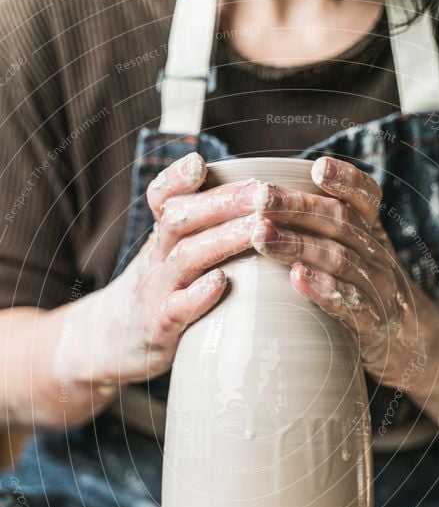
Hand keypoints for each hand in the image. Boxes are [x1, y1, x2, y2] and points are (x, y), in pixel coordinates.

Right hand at [61, 153, 266, 385]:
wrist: (108, 345)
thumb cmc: (158, 296)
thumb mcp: (169, 259)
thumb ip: (200, 233)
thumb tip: (254, 204)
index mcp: (162, 239)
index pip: (162, 198)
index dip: (177, 178)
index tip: (199, 162)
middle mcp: (156, 259)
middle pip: (181, 219)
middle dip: (225, 202)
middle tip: (263, 193)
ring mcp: (155, 292)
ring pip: (186, 257)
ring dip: (225, 240)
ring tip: (258, 229)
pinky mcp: (159, 328)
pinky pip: (177, 308)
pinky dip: (199, 294)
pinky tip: (221, 282)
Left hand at [251, 156, 438, 387]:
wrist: (416, 348)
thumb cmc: (368, 295)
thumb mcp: (356, 258)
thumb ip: (324, 233)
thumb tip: (266, 205)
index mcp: (372, 234)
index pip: (366, 198)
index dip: (346, 181)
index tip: (319, 166)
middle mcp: (378, 255)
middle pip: (340, 223)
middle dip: (296, 206)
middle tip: (259, 198)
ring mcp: (379, 289)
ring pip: (339, 259)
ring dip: (297, 244)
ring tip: (262, 235)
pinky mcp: (375, 325)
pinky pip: (351, 304)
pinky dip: (323, 289)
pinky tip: (298, 279)